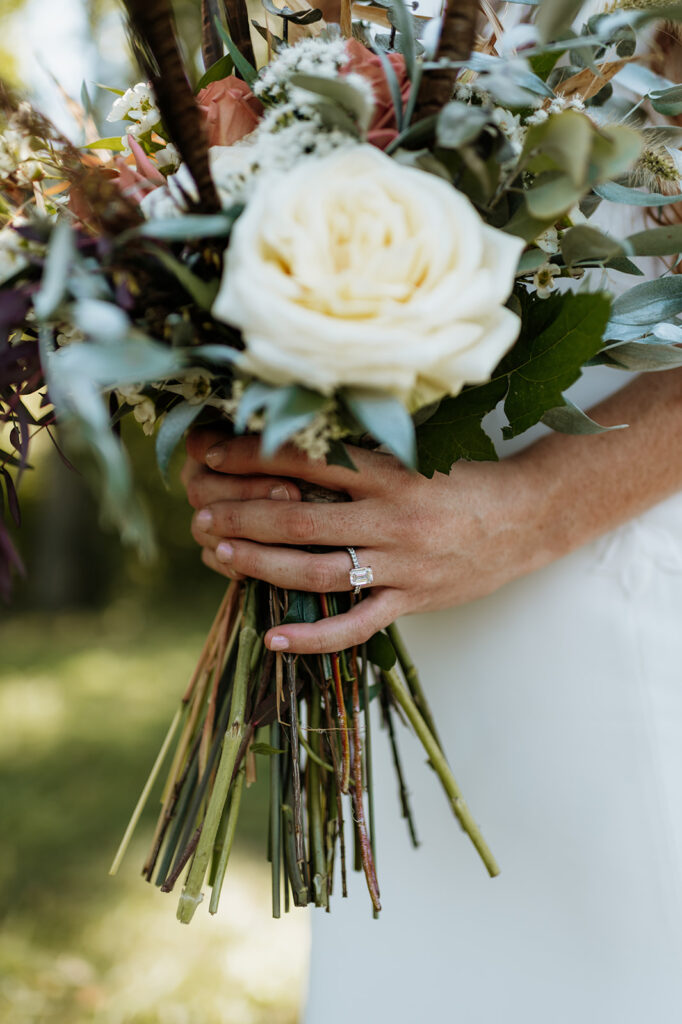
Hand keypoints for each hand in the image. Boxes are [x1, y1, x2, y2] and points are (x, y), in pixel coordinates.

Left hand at [182, 429, 546, 653]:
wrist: (530, 517)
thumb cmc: (466, 479)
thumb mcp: (418, 452)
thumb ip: (363, 453)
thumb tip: (293, 441)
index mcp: (391, 472)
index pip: (306, 459)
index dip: (252, 456)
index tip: (212, 455)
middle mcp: (392, 518)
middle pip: (299, 518)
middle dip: (240, 515)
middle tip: (199, 514)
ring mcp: (401, 565)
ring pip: (316, 570)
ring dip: (261, 564)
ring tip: (219, 553)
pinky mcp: (412, 601)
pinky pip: (356, 625)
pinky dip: (313, 636)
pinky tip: (273, 638)